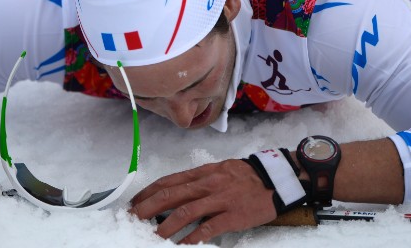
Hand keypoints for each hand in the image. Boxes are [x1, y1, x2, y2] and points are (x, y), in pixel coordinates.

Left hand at [129, 159, 276, 243]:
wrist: (277, 179)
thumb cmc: (247, 176)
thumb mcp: (220, 170)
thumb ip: (199, 180)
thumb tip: (176, 192)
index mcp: (203, 172)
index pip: (169, 181)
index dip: (149, 192)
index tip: (135, 202)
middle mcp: (208, 183)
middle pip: (171, 195)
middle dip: (148, 208)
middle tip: (133, 219)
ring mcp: (220, 199)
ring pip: (185, 212)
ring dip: (165, 226)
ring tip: (152, 237)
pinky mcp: (233, 215)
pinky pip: (207, 228)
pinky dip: (191, 238)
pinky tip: (181, 246)